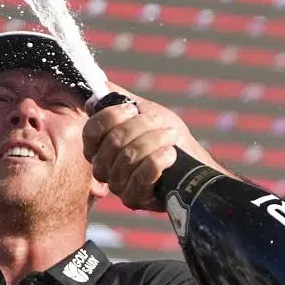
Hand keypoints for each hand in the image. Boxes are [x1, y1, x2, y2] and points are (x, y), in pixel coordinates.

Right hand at [83, 92, 218, 210]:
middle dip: (142, 127)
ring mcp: (117, 185)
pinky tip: (170, 154)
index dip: (111, 117)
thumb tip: (100, 85)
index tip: (132, 110)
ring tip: (170, 137)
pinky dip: (157, 162)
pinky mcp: (134, 199)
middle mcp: (103, 167)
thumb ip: (121, 98)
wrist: (192, 162)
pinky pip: (140, 179)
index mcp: (100, 145)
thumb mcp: (145, 111)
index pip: (91, 131)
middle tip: (161, 124)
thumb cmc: (168, 136)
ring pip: (128, 158)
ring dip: (154, 142)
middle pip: (114, 142)